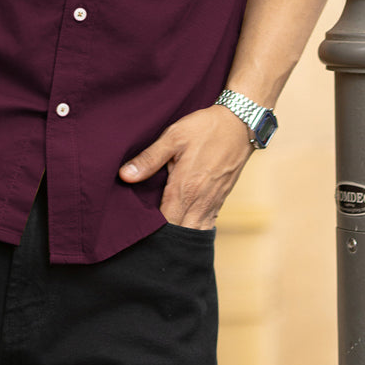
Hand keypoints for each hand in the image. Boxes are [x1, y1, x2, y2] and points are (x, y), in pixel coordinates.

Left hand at [118, 105, 252, 228]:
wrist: (239, 123)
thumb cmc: (204, 128)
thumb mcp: (173, 137)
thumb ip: (149, 159)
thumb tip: (125, 176)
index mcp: (185, 188)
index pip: (166, 224)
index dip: (152, 232)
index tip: (138, 230)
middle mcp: (200, 201)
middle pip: (181, 234)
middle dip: (165, 240)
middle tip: (148, 238)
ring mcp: (213, 202)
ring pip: (195, 233)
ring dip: (181, 236)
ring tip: (164, 236)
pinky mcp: (221, 199)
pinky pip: (207, 224)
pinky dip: (195, 230)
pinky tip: (184, 226)